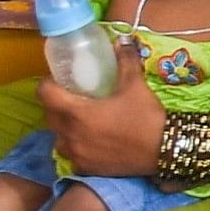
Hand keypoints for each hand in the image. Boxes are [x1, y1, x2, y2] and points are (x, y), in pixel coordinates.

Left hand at [41, 43, 173, 176]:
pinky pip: (72, 156)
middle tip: (73, 98)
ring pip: (58, 138)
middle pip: (49, 116)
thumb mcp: (136, 86)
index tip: (60, 80)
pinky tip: (91, 144)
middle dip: (57, 105)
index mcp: (76, 112)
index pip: (45, 94)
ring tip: (81, 123)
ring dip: (65, 129)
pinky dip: (77, 148)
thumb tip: (121, 42)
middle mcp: (69, 134)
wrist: (165, 151)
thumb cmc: (146, 118)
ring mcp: (76, 154)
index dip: (49, 84)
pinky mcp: (86, 168)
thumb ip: (125, 62)